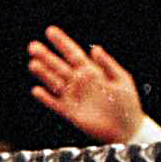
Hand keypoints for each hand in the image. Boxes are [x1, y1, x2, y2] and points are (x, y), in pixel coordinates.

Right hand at [27, 25, 145, 143]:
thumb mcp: (121, 80)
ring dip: (44, 73)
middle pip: (59, 66)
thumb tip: (95, 49)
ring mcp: (74, 97)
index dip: (62, 43)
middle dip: (46, 56)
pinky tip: (37, 90)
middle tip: (32, 46)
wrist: (127, 130)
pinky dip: (46, 98)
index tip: (50, 31)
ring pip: (55, 82)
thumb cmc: (128, 104)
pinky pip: (55, 104)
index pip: (73, 54)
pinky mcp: (71, 113)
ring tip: (33, 64)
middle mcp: (79, 83)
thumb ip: (107, 64)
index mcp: (91, 72)